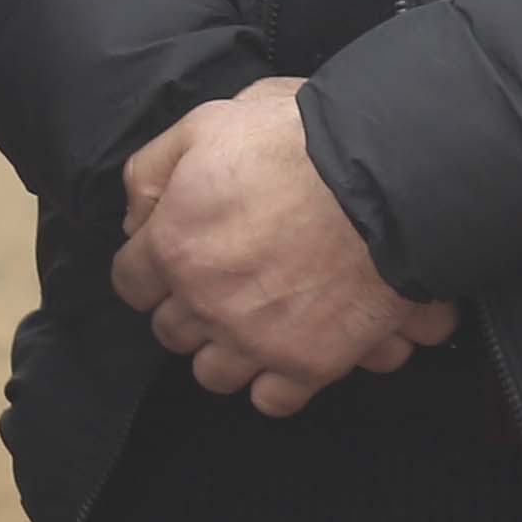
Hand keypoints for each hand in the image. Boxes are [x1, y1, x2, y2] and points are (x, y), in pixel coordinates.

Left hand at [115, 82, 453, 411]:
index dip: (154, 267)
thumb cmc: (305, 139)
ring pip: (213, 373)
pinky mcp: (308, 362)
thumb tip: (136, 214)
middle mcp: (205, 301)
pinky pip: (273, 400)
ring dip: (229, 350)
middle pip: (172, 332)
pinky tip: (293, 352)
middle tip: (227, 282)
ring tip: (260, 322)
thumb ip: (157, 167)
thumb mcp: (213, 121)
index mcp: (174, 243)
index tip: (179, 256)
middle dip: (193, 308)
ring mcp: (256, 339)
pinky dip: (279, 382)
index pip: (131, 281)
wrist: (390, 173)